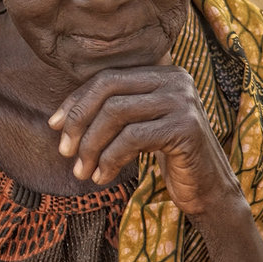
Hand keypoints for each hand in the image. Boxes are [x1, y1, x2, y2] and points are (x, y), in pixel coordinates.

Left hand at [46, 55, 262, 261]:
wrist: (209, 190)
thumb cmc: (166, 156)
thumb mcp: (137, 126)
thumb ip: (110, 112)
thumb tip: (56, 120)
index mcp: (161, 71)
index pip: (106, 78)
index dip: (75, 101)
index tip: (53, 126)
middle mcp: (174, 78)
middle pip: (107, 90)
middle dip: (78, 120)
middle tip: (63, 151)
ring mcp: (183, 100)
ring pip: (116, 113)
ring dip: (91, 146)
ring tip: (81, 171)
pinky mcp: (186, 127)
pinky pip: (132, 138)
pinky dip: (110, 159)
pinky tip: (102, 177)